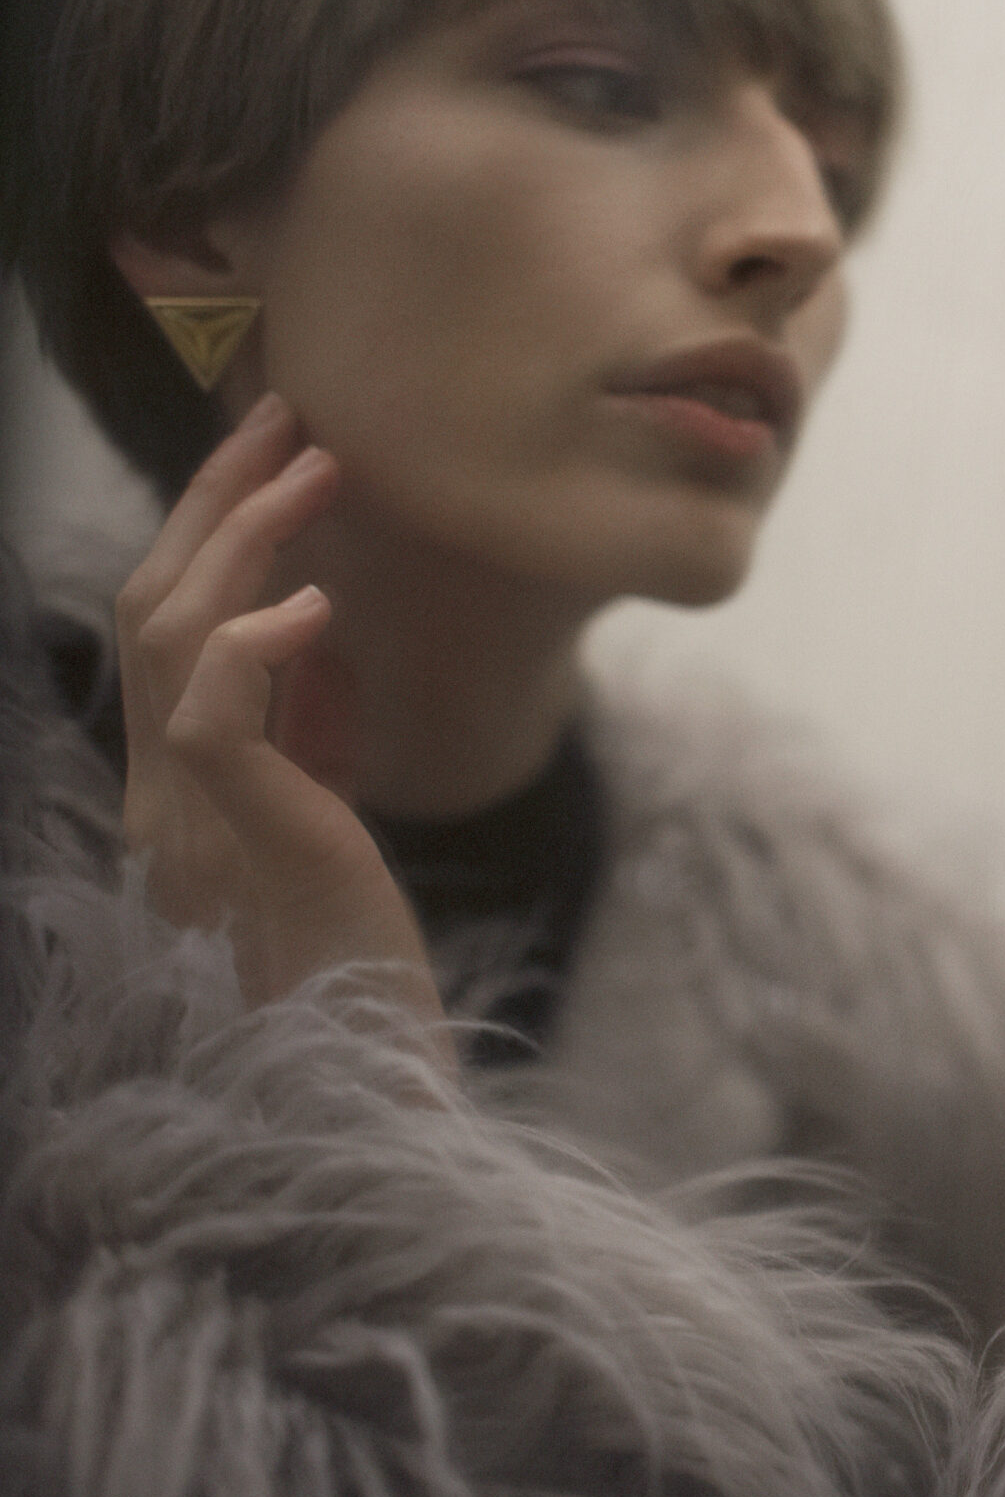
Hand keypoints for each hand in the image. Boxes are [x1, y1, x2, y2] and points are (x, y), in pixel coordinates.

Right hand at [117, 393, 452, 1071]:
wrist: (362, 1081)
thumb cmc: (358, 959)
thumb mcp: (320, 822)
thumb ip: (298, 742)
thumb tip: (317, 647)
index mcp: (176, 790)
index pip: (161, 632)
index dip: (203, 532)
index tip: (271, 457)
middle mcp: (161, 796)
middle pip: (148, 606)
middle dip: (211, 498)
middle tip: (286, 415)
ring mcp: (189, 817)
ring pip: (167, 635)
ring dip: (240, 535)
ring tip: (316, 465)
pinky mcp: (239, 838)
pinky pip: (209, 715)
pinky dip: (253, 644)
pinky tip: (316, 609)